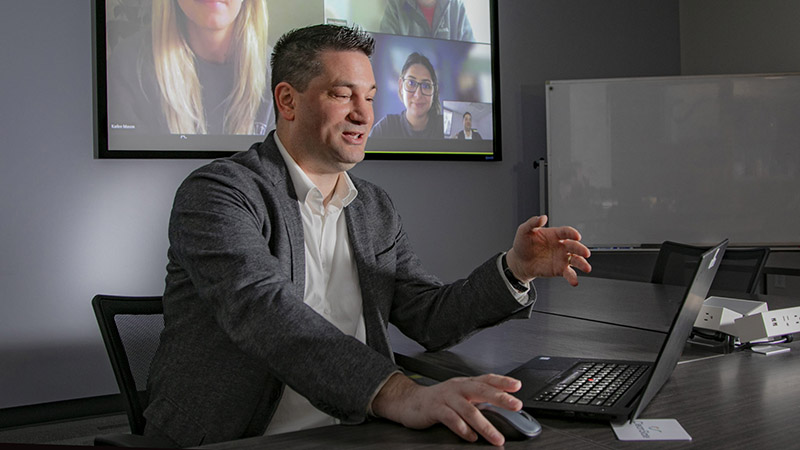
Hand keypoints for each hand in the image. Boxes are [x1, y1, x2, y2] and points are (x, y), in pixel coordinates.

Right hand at [371, 373, 522, 445]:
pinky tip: (471, 437)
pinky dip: (462, 429)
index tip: (517, 386)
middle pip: (481, 390)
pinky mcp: (435, 409)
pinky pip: (451, 419)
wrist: (409, 401)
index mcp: (465, 384)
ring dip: (484, 425)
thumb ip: (478, 399)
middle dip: (500, 398)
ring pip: (468, 409)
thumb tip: (501, 405)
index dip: (502, 381)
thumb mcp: (459, 395)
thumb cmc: (438, 400)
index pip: (486, 379)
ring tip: (496, 437)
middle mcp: (457, 388)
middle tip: (515, 406)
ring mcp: (446, 398)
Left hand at [506, 215, 590, 285]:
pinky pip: (568, 273)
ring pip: (575, 260)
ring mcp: (562, 258)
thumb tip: (543, 217)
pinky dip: (572, 278)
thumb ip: (533, 222)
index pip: (566, 232)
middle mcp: (561, 246)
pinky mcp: (559, 270)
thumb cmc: (523, 244)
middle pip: (574, 246)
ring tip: (587, 268)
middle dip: (581, 249)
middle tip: (586, 253)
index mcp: (555, 234)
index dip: (572, 233)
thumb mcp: (524, 230)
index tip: (577, 236)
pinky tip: (574, 282)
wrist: (519, 261)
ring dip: (582, 263)